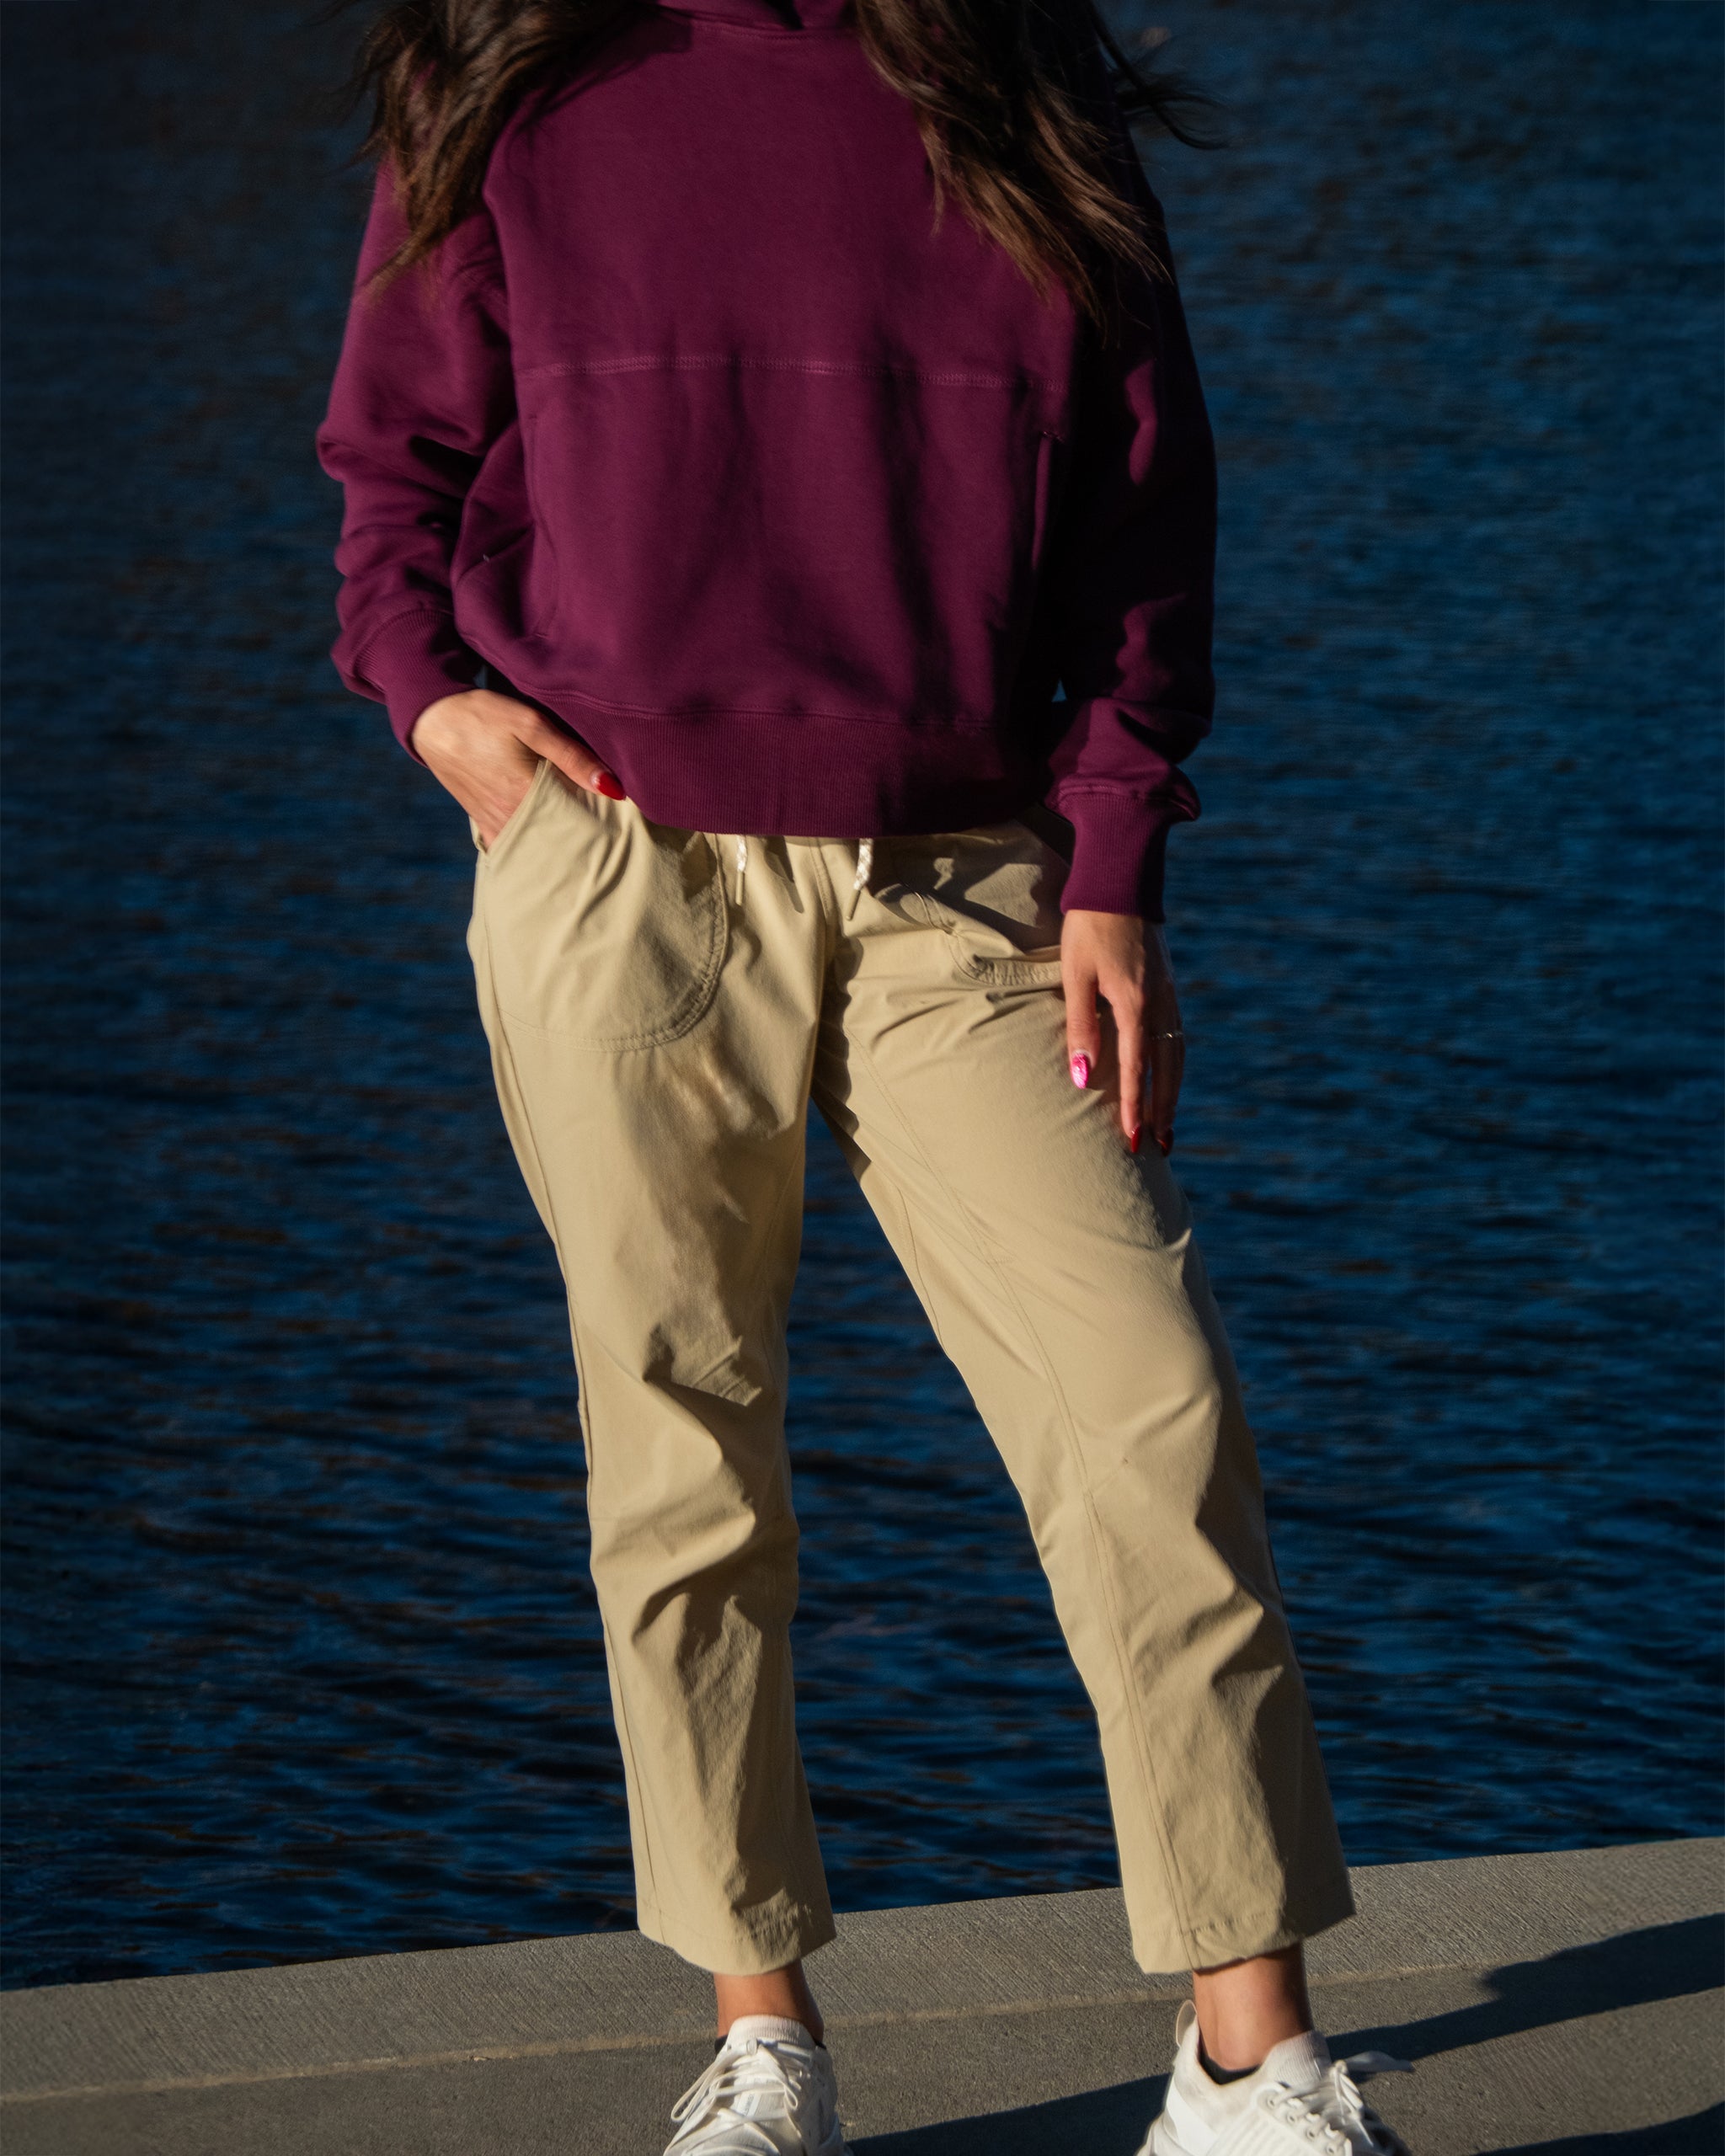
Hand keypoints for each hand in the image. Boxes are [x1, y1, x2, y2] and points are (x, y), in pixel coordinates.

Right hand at [410, 689, 624, 845]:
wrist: (432, 718)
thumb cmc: (483, 715)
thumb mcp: (530, 724)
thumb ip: (572, 756)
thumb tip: (612, 788)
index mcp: (527, 794)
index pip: (578, 819)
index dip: (602, 820)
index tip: (623, 821)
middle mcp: (511, 816)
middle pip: (559, 838)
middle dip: (583, 837)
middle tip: (610, 836)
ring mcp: (495, 823)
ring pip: (537, 846)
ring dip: (559, 843)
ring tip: (585, 840)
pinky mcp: (483, 822)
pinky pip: (512, 846)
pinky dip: (531, 848)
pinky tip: (548, 847)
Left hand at [1061, 909, 1183, 1155]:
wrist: (1120, 879)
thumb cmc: (1088, 925)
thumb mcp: (1076, 974)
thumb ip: (1080, 1026)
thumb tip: (1084, 1078)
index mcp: (1136, 1002)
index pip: (1137, 1068)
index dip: (1135, 1107)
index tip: (1132, 1141)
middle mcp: (1160, 1002)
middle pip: (1166, 1070)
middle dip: (1161, 1111)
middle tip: (1155, 1149)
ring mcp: (1169, 993)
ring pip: (1177, 1055)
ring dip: (1172, 1094)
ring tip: (1166, 1127)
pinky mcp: (1168, 986)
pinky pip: (1177, 1036)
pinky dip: (1175, 1068)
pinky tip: (1168, 1082)